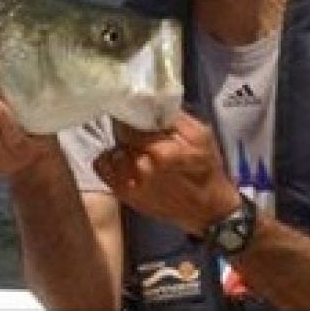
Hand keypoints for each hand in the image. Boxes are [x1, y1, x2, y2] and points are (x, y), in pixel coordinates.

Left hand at [93, 111, 241, 235]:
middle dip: (131, 132)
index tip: (139, 114)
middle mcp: (140, 167)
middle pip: (121, 135)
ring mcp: (128, 182)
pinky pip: (102, 167)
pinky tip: (126, 162)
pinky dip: (111, 161)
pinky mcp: (122, 193)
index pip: (132, 122)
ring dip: (123, 148)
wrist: (206, 209)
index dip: (134, 114)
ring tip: (138, 151)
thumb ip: (175, 118)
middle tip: (143, 135)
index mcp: (161, 151)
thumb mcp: (201, 136)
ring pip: (113, 150)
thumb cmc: (206, 169)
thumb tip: (150, 101)